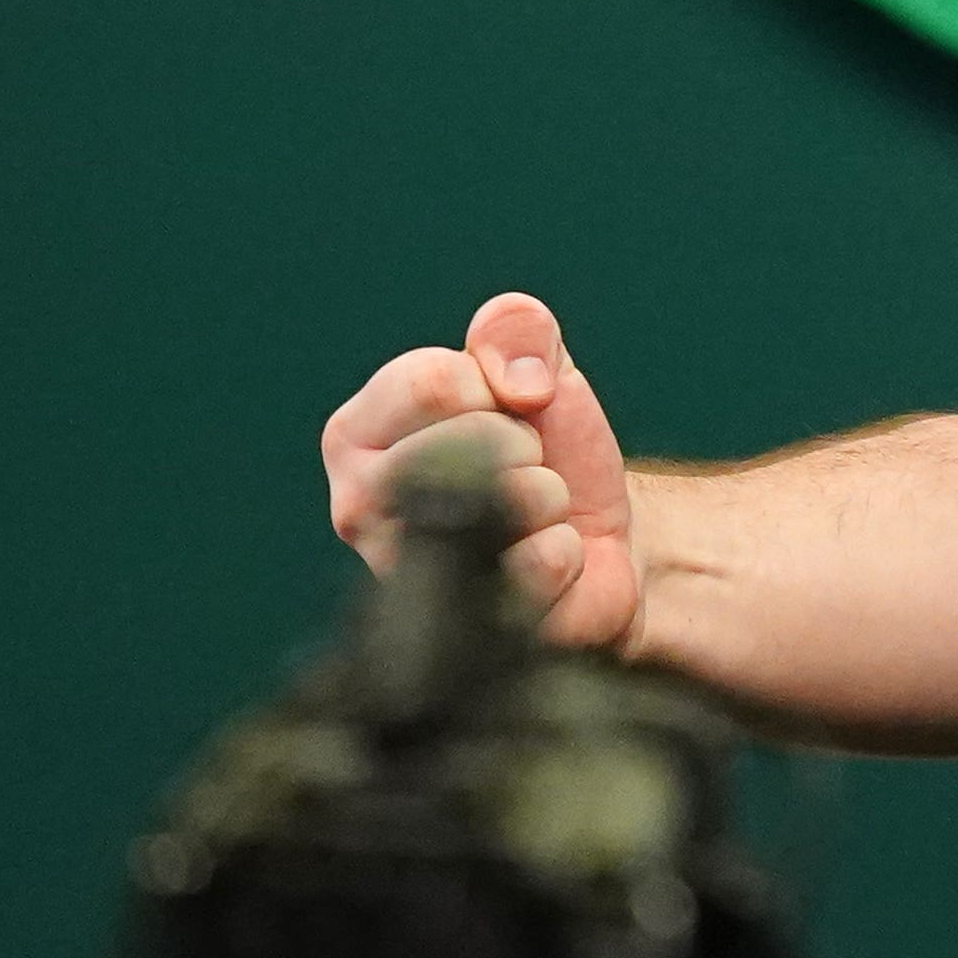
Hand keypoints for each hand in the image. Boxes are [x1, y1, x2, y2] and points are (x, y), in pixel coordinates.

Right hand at [322, 292, 640, 649]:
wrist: (602, 535)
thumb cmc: (549, 447)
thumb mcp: (537, 364)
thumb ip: (517, 328)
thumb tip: (516, 378)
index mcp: (356, 434)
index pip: (430, 381)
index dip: (496, 385)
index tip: (502, 409)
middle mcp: (357, 509)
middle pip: (472, 439)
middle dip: (526, 442)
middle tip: (520, 468)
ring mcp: (401, 576)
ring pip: (511, 498)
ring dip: (550, 495)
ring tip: (531, 516)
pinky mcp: (461, 629)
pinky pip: (541, 563)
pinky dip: (566, 552)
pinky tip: (546, 564)